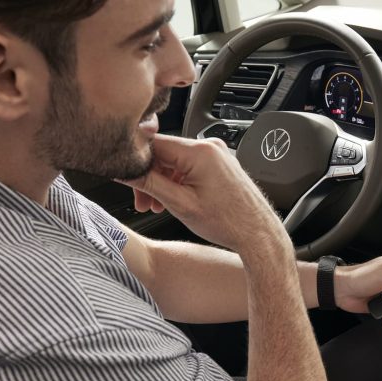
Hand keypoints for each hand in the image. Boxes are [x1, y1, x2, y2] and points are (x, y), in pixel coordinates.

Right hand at [117, 135, 284, 252]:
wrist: (259, 235)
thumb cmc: (229, 223)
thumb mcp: (180, 204)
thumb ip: (148, 183)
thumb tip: (123, 171)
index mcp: (200, 151)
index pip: (152, 144)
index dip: (135, 162)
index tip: (125, 178)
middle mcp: (210, 147)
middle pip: (163, 154)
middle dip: (149, 178)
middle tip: (142, 202)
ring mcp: (217, 155)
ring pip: (175, 162)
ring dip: (162, 183)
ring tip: (158, 206)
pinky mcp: (221, 164)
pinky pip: (190, 167)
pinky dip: (178, 183)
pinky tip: (175, 201)